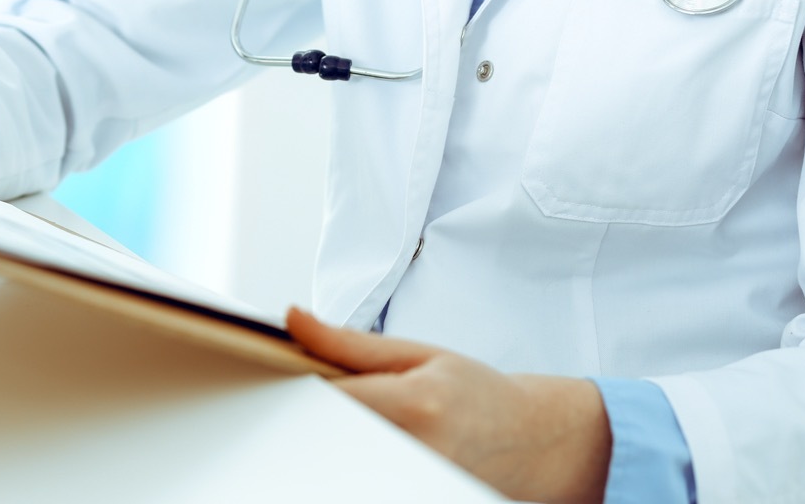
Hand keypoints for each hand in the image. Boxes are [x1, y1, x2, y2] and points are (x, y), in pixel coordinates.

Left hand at [287, 308, 610, 503]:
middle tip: (301, 399)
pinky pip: (358, 476)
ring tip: (338, 421)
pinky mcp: (409, 495)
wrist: (531, 439)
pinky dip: (345, 461)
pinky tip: (353, 447)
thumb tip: (292, 318)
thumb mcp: (417, 353)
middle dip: (307, 415)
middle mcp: (414, 451)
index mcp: (414, 403)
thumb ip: (347, 342)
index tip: (274, 376)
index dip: (292, 387)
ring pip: (338, 461)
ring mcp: (413, 482)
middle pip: (326, 434)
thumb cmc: (474, 391)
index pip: (329, 397)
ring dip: (325, 440)